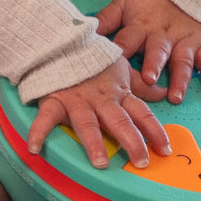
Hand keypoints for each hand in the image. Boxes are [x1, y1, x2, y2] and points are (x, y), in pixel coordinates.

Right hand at [26, 56, 171, 168]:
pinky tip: (34, 148)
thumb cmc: (93, 57)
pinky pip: (46, 117)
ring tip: (100, 162)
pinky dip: (39, 131)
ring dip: (94, 142)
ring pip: (87, 123)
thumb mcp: (120, 68)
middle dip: (132, 141)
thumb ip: (140, 84)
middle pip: (119, 121)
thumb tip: (162, 93)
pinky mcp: (55, 99)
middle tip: (141, 161)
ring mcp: (77, 100)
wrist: (63, 39)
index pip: (141, 113)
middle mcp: (101, 100)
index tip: (165, 149)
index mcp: (118, 93)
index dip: (154, 131)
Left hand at [96, 0, 200, 104]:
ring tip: (175, 95)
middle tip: (149, 79)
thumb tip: (83, 28)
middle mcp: (163, 34)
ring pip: (183, 60)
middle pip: (157, 50)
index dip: (120, 50)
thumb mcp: (124, 2)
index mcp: (140, 25)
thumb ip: (106, 18)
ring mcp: (184, 39)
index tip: (113, 64)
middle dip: (154, 64)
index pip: (128, 39)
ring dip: (180, 78)